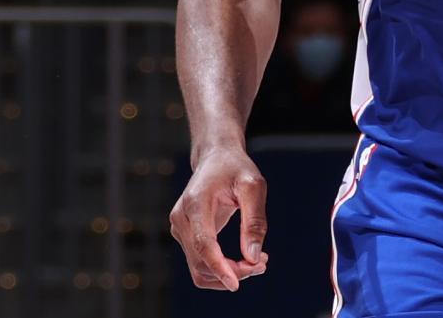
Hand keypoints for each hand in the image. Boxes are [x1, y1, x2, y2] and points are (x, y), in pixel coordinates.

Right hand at [169, 145, 269, 291]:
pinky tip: (245, 260)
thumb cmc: (235, 168)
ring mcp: (179, 228)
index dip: (219, 267)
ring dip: (227, 273)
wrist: (216, 157)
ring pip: (199, 267)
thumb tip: (253, 257)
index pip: (203, 244)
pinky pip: (201, 261)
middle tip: (263, 264)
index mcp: (195, 203)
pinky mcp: (185, 235)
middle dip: (232, 271)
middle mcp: (181, 219)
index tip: (237, 283)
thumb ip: (254, 221)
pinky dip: (221, 267)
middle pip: (202, 261)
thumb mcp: (253, 186)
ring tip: (258, 264)